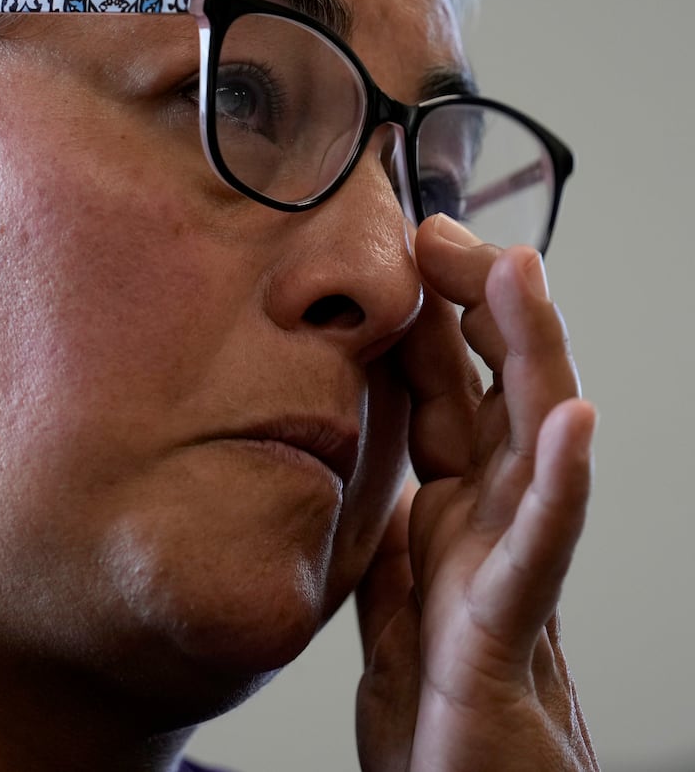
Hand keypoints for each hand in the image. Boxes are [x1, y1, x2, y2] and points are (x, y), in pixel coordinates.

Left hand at [353, 215, 597, 771]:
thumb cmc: (440, 718)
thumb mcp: (396, 606)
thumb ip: (396, 543)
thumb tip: (382, 486)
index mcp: (455, 520)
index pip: (451, 400)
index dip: (433, 324)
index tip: (407, 249)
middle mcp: (492, 532)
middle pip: (498, 398)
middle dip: (481, 311)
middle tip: (448, 232)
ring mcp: (510, 574)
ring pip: (531, 446)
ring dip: (529, 357)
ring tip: (519, 277)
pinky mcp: (509, 631)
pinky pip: (540, 547)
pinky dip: (560, 479)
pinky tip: (570, 418)